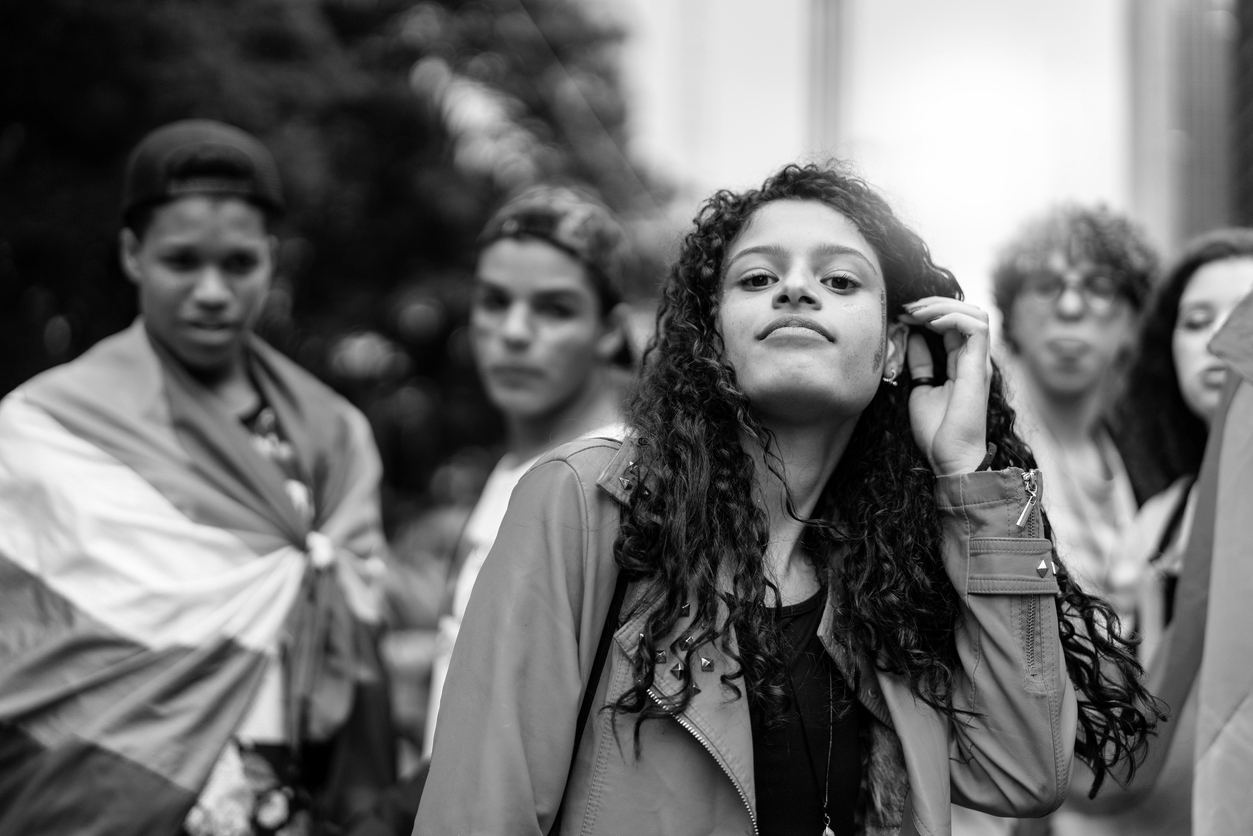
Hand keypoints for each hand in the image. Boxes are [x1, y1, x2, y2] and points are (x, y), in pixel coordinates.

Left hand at [898, 296, 991, 476]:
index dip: (929, 313)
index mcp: (961, 363)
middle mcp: (973, 359)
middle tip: (907, 308)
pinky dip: (953, 317)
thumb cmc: (937, 432)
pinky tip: (930, 323)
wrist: (950, 458)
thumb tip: (913, 336)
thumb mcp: (921, 388)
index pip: (953, 324)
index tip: (902, 316)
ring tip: (916, 313)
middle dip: (935, 304)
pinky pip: (977, 327)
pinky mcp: (979, 367)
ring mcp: (978, 362)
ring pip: (975, 314)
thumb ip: (920, 362)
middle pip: (966, 313)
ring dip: (943, 307)